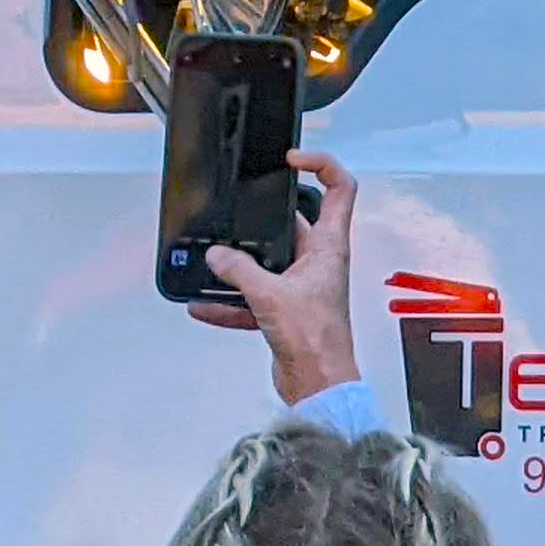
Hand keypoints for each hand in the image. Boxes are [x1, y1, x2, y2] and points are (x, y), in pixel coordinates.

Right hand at [199, 149, 359, 401]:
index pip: (340, 189)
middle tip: (239, 215)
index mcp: (330, 247)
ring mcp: (304, 287)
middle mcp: (320, 262)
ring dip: (242, 265)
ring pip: (269, 262)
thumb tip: (218, 254)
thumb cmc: (317, 341)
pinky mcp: (287, 312)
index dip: (322, 165)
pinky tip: (204, 303)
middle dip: (262, 223)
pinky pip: (254, 298)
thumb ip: (239, 270)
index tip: (294, 160)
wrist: (318, 385)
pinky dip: (231, 300)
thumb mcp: (270, 295)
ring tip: (214, 261)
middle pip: (295, 225)